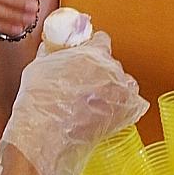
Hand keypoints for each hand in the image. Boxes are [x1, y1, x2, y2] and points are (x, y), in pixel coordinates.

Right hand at [0, 29, 147, 174]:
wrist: (45, 135)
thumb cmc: (41, 103)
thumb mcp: (40, 65)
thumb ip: (51, 53)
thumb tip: (52, 48)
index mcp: (94, 53)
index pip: (102, 39)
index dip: (93, 45)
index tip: (86, 51)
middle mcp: (112, 71)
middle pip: (112, 63)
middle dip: (100, 69)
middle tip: (84, 79)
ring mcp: (121, 94)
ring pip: (126, 83)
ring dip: (115, 88)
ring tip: (96, 98)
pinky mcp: (125, 115)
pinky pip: (133, 106)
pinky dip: (124, 108)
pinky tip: (106, 112)